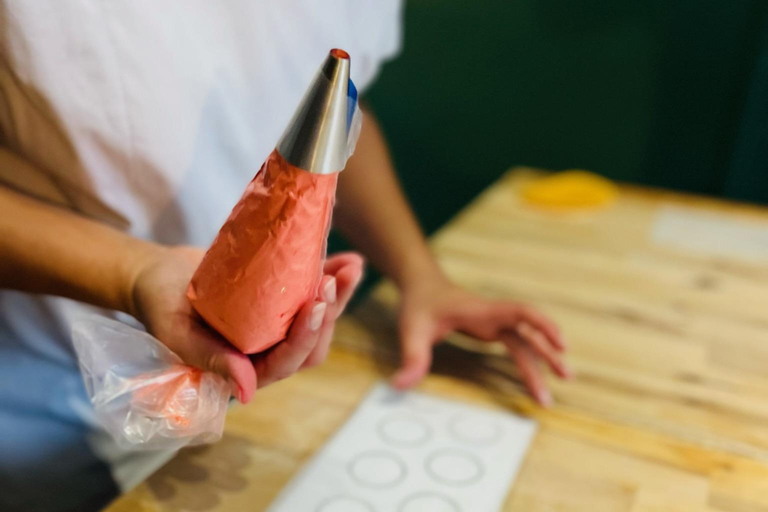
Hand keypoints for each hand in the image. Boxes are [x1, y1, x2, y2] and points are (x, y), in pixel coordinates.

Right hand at [130, 246, 363, 403]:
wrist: (162, 277)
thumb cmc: (163, 306)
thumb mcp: (178, 334)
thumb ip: (209, 360)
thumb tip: (246, 392)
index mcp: (246, 370)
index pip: (285, 363)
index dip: (304, 338)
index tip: (316, 306)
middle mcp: (268, 353)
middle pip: (311, 345)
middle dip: (328, 315)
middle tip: (332, 282)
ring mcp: (279, 328)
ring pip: (319, 321)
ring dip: (339, 296)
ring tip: (351, 267)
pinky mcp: (284, 304)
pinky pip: (314, 296)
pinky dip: (333, 277)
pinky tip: (349, 260)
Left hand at [391, 275, 570, 405]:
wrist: (421, 285)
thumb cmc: (419, 303)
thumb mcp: (411, 329)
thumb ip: (411, 357)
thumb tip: (400, 385)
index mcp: (481, 310)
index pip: (520, 311)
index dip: (543, 324)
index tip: (561, 343)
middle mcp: (494, 315)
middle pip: (529, 332)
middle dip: (548, 353)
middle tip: (567, 378)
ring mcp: (495, 322)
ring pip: (526, 341)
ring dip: (542, 360)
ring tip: (560, 384)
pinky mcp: (492, 329)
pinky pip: (517, 344)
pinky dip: (529, 359)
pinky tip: (538, 375)